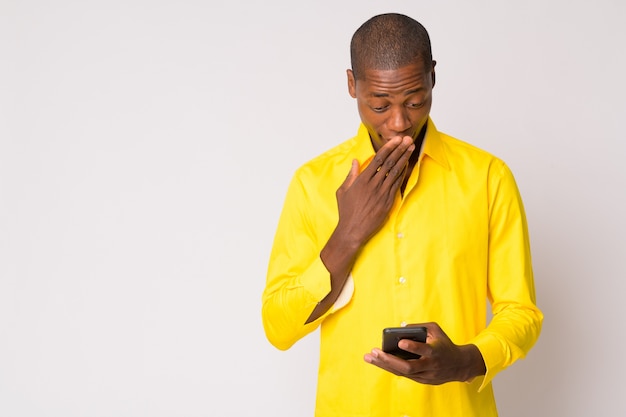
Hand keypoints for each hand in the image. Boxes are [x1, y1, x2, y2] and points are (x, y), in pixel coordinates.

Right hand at [335, 136, 414, 245]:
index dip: (389, 148)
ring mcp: (382, 193)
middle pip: (390, 163)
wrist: (353, 230)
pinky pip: (397, 184)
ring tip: (411, 148)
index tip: (396, 139)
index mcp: (362, 180)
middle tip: (407, 139)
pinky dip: (402, 173)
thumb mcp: (343, 191)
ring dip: (404, 158)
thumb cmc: (346, 211)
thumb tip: (356, 161)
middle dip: (400, 149)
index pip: (378, 159)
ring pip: (396, 172)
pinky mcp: (388, 202)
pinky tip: (407, 165)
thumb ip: (351, 175)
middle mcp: (374, 184)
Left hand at [364, 322, 485, 384]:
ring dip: (384, 365)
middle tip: (375, 351)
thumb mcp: (436, 330)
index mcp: (435, 351)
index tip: (401, 342)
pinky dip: (389, 368)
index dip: (413, 347)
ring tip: (369, 357)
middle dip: (389, 359)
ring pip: (402, 373)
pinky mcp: (421, 380)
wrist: (459, 365)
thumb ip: (420, 326)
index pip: (424, 350)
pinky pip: (402, 375)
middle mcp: (430, 366)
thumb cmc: (444, 344)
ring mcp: (425, 376)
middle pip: (408, 367)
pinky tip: (377, 361)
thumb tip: (401, 327)